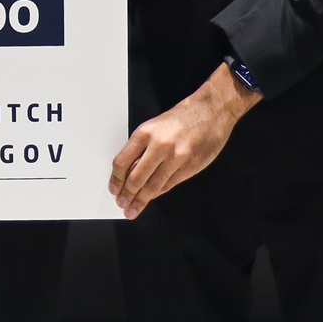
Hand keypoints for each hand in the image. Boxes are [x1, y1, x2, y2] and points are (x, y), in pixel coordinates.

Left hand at [107, 63, 258, 217]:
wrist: (209, 112)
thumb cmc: (179, 119)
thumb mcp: (152, 128)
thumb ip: (140, 150)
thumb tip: (128, 174)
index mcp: (144, 133)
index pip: (122, 162)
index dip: (116, 179)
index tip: (113, 189)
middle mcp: (159, 146)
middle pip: (136, 177)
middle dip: (127, 194)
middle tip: (122, 203)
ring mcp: (176, 158)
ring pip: (153, 185)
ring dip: (141, 200)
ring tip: (133, 209)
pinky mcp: (190, 167)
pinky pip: (169, 184)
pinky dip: (158, 193)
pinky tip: (151, 198)